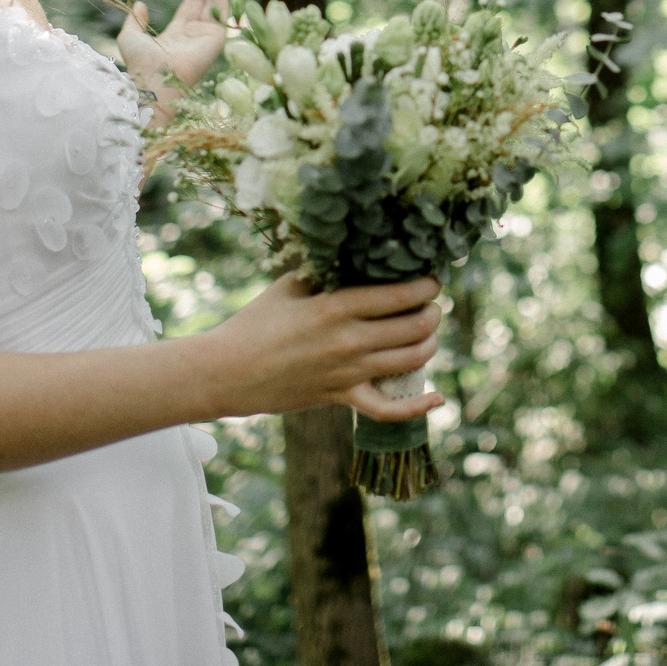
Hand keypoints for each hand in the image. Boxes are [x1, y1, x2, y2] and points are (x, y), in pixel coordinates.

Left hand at [118, 0, 231, 97]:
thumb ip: (135, 21)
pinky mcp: (216, 39)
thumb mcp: (130, 37)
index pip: (189, 6)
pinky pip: (220, 12)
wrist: (156, 81)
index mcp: (176, 36)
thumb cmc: (140, 64)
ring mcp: (206, 37)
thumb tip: (140, 4)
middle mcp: (194, 35)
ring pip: (212, 2)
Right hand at [190, 274, 445, 421]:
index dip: (425, 286)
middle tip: (430, 304)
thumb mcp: (289, 286)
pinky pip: (388, 410)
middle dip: (431, 313)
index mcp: (337, 308)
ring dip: (428, 344)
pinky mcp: (342, 397)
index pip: (399, 296)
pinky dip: (418, 407)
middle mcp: (349, 341)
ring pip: (410, 361)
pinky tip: (438, 397)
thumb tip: (353, 255)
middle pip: (413, 327)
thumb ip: (325, 272)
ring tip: (427, 332)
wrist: (227, 372)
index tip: (432, 279)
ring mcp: (348, 373)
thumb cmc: (255, 323)